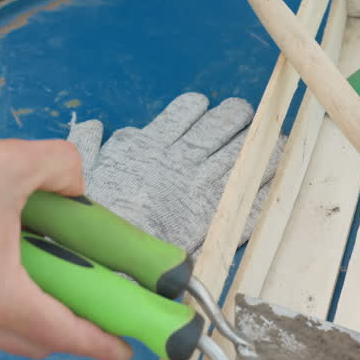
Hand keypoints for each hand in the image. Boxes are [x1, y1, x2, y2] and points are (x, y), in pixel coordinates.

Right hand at [0, 125, 133, 359]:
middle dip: (68, 328)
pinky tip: (0, 258)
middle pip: (33, 341)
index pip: (63, 333)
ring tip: (47, 271)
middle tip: (91, 302)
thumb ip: (65, 170)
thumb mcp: (16, 161)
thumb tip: (75, 186)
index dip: (100, 340)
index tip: (123, 344)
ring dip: (28, 311)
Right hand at [69, 93, 283, 254]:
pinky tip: (274, 183)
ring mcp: (203, 185)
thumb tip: (93, 125)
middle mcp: (183, 158)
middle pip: (224, 122)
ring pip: (245, 150)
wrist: (110, 252)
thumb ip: (88, 144)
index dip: (199, 107)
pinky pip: (251, 197)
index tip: (205, 111)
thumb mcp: (85, 169)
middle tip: (243, 118)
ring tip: (274, 142)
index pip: (188, 109)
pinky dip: (265, 189)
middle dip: (237, 115)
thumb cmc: (95, 212)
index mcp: (154, 143)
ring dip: (262, 142)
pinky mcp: (216, 215)